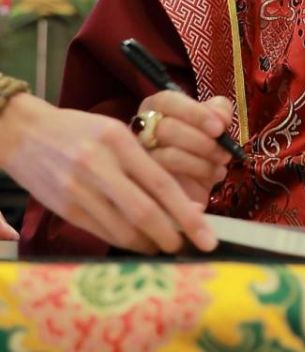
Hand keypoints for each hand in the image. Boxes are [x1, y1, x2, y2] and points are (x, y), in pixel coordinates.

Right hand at [0, 92, 217, 253]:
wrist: (26, 134)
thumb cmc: (79, 130)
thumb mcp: (113, 131)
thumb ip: (141, 160)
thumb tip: (180, 197)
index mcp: (118, 140)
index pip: (160, 181)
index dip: (185, 211)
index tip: (205, 230)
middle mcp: (100, 166)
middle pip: (145, 210)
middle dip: (174, 234)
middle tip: (193, 246)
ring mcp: (80, 190)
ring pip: (124, 228)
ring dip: (151, 243)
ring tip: (168, 246)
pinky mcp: (67, 209)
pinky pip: (104, 233)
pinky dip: (127, 242)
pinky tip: (141, 244)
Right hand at [138, 91, 232, 207]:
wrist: (198, 183)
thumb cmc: (203, 146)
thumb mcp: (214, 122)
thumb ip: (219, 110)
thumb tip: (220, 116)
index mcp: (155, 108)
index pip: (166, 101)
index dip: (194, 112)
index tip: (219, 127)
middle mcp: (142, 131)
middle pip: (165, 128)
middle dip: (201, 140)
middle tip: (224, 150)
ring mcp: (142, 159)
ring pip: (168, 156)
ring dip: (202, 160)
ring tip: (221, 164)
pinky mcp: (149, 184)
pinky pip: (170, 180)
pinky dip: (199, 175)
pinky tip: (215, 174)